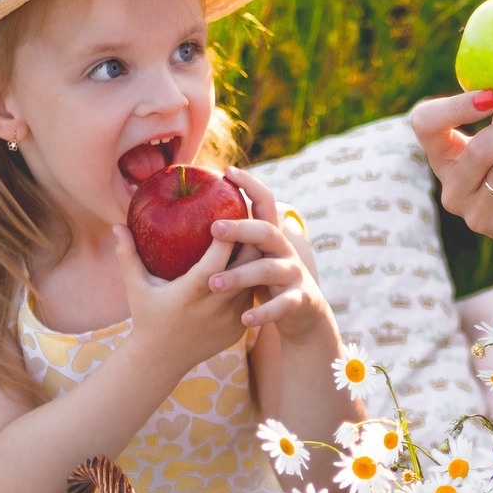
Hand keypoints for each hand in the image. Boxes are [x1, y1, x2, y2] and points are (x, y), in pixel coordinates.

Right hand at [111, 221, 251, 375]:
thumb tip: (117, 225)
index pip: (217, 258)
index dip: (227, 234)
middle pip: (245, 266)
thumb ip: (127, 256)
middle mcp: (215, 307)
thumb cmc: (146, 317)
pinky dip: (252, 281)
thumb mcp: (135, 288)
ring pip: (254, 282)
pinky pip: (252, 298)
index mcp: (190, 293)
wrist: (162, 361)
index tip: (228, 210)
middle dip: (249, 241)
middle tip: (248, 217)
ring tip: (253, 237)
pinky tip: (250, 263)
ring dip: (254, 260)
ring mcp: (231, 320)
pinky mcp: (239, 329)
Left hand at [206, 168, 334, 343]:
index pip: (264, 201)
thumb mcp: (250, 258)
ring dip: (240, 275)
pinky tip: (245, 320)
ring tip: (214, 283)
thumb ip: (230, 242)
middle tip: (213, 228)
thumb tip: (187, 217)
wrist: (304, 315)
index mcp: (270, 235)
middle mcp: (284, 249)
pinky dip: (264, 312)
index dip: (250, 185)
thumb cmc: (264, 282)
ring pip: (268, 269)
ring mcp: (294, 274)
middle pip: (266, 231)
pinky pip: (282, 306)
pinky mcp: (299, 300)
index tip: (227, 171)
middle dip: (241, 228)